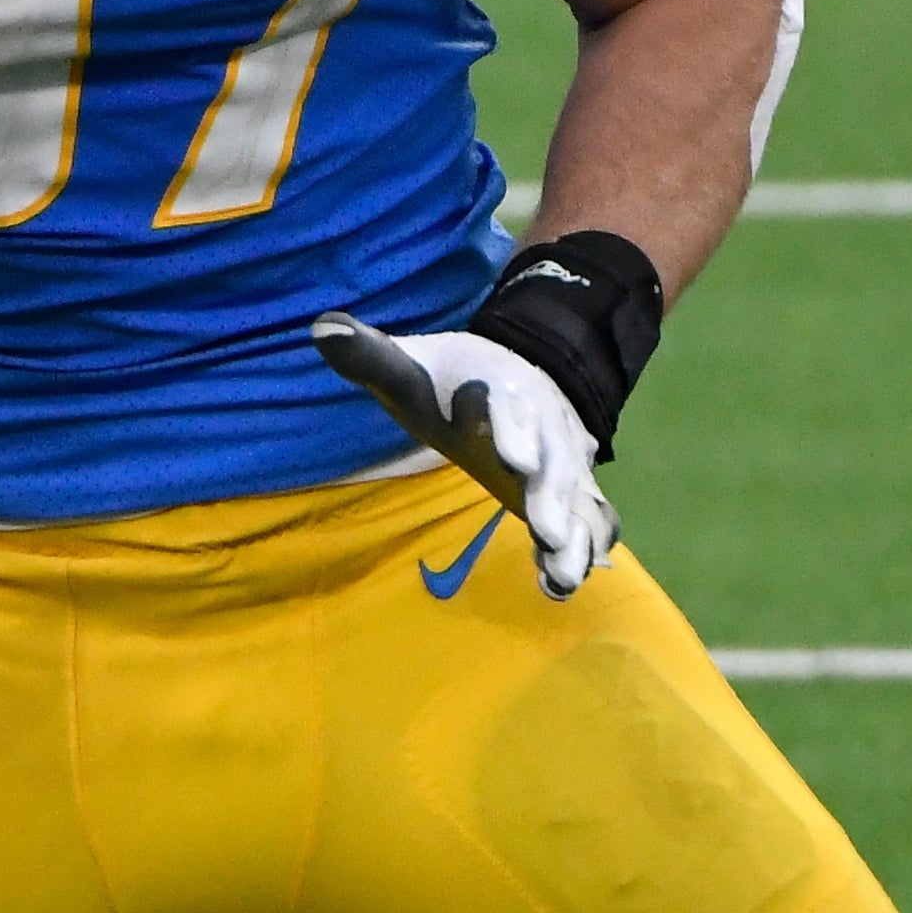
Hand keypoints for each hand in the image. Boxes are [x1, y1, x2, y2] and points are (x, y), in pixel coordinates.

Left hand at [309, 313, 619, 598]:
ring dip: (575, 533)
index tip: (510, 461)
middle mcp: (541, 423)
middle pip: (552, 457)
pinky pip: (588, 518)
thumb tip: (323, 327)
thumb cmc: (448, 381)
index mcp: (498, 387)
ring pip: (577, 494)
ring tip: (563, 576)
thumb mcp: (409, 366)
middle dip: (551, 495)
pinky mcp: (571, 490)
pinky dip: (583, 548)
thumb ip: (369, 355)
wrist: (515, 376)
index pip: (508, 404)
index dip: (512, 429)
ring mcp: (562, 458)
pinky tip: (558, 585)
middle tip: (548, 533)